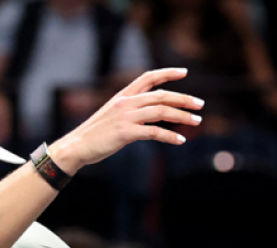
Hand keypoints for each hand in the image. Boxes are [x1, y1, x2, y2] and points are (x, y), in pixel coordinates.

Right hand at [48, 68, 202, 173]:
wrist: (77, 146)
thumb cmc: (94, 133)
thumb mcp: (111, 114)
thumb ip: (130, 109)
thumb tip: (149, 111)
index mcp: (122, 96)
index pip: (148, 77)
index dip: (167, 73)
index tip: (185, 73)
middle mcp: (125, 103)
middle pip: (161, 96)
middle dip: (184, 99)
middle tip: (200, 105)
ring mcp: (125, 117)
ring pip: (161, 112)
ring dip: (182, 117)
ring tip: (197, 122)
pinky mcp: (125, 133)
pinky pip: (153, 132)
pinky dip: (169, 136)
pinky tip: (180, 141)